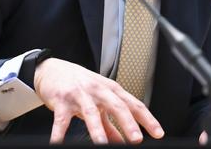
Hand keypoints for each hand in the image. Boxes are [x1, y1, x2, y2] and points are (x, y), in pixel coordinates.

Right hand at [34, 58, 164, 143]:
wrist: (52, 69)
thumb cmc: (79, 84)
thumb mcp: (97, 101)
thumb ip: (109, 123)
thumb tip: (122, 142)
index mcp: (110, 90)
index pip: (133, 104)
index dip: (147, 119)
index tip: (158, 133)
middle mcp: (97, 90)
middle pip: (116, 105)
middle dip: (127, 122)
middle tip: (136, 139)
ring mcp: (79, 94)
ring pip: (90, 113)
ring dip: (97, 130)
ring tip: (103, 145)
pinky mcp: (61, 101)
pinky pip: (61, 120)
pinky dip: (59, 134)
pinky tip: (58, 144)